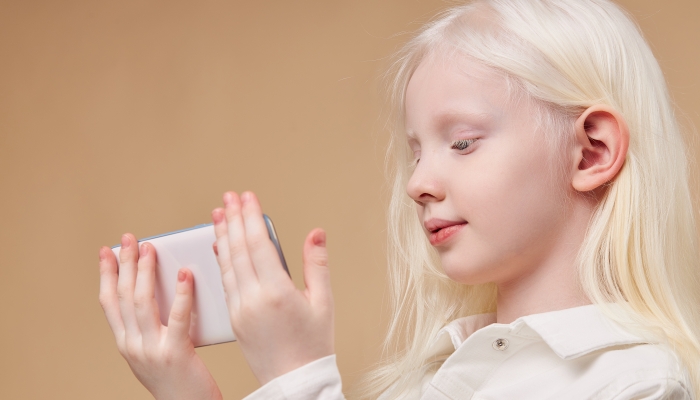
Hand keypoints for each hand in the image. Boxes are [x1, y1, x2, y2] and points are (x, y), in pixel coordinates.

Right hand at [98, 235, 221, 399]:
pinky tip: (185, 273)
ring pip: (143, 303)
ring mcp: (151, 351)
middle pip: (123, 297)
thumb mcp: (154, 352)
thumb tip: (162, 286)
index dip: (106, 275)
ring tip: (151, 248)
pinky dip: (181, 292)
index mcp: (126, 344)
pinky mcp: (175, 354)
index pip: (109, 303)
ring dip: (145, 271)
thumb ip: (153, 325)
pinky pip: (177, 317)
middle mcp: (132, 347)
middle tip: (130, 238)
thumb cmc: (179, 380)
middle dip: (125, 264)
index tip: (106, 250)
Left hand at [212, 191, 333, 384]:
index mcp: (277, 292)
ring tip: (219, 214)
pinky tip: (219, 246)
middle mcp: (254, 299)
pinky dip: (221, 260)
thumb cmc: (313, 344)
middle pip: (239, 250)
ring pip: (227, 265)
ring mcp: (240, 310)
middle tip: (229, 197)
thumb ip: (317, 264)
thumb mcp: (323, 302)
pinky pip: (224, 283)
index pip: (259, 244)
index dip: (251, 218)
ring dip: (222, 236)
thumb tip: (316, 233)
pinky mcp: (233, 319)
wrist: (294, 381)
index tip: (247, 197)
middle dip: (234, 220)